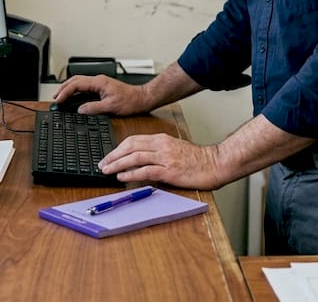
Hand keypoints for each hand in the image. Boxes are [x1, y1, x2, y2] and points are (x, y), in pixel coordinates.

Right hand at [52, 74, 149, 115]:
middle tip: (55, 97)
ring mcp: (99, 83)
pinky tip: (73, 98)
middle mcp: (98, 80)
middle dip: (63, 88)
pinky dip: (76, 91)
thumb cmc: (130, 101)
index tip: (58, 100)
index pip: (76, 84)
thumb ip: (94, 108)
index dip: (65, 92)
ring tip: (60, 97)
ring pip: (79, 83)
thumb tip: (80, 110)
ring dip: (68, 89)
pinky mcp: (101, 88)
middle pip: (75, 80)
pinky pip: (85, 87)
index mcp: (99, 82)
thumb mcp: (111, 107)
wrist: (141, 98)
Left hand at [98, 134, 223, 189]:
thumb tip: (139, 161)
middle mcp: (161, 146)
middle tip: (102, 164)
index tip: (108, 156)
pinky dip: (132, 174)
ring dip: (118, 164)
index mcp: (162, 139)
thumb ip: (158, 152)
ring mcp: (165, 158)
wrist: (215, 164)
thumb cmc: (197, 159)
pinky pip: (146, 171)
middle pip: (130, 147)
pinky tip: (123, 177)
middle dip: (113, 155)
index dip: (118, 148)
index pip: (133, 140)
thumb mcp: (175, 149)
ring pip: (135, 157)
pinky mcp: (170, 171)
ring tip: (107, 171)